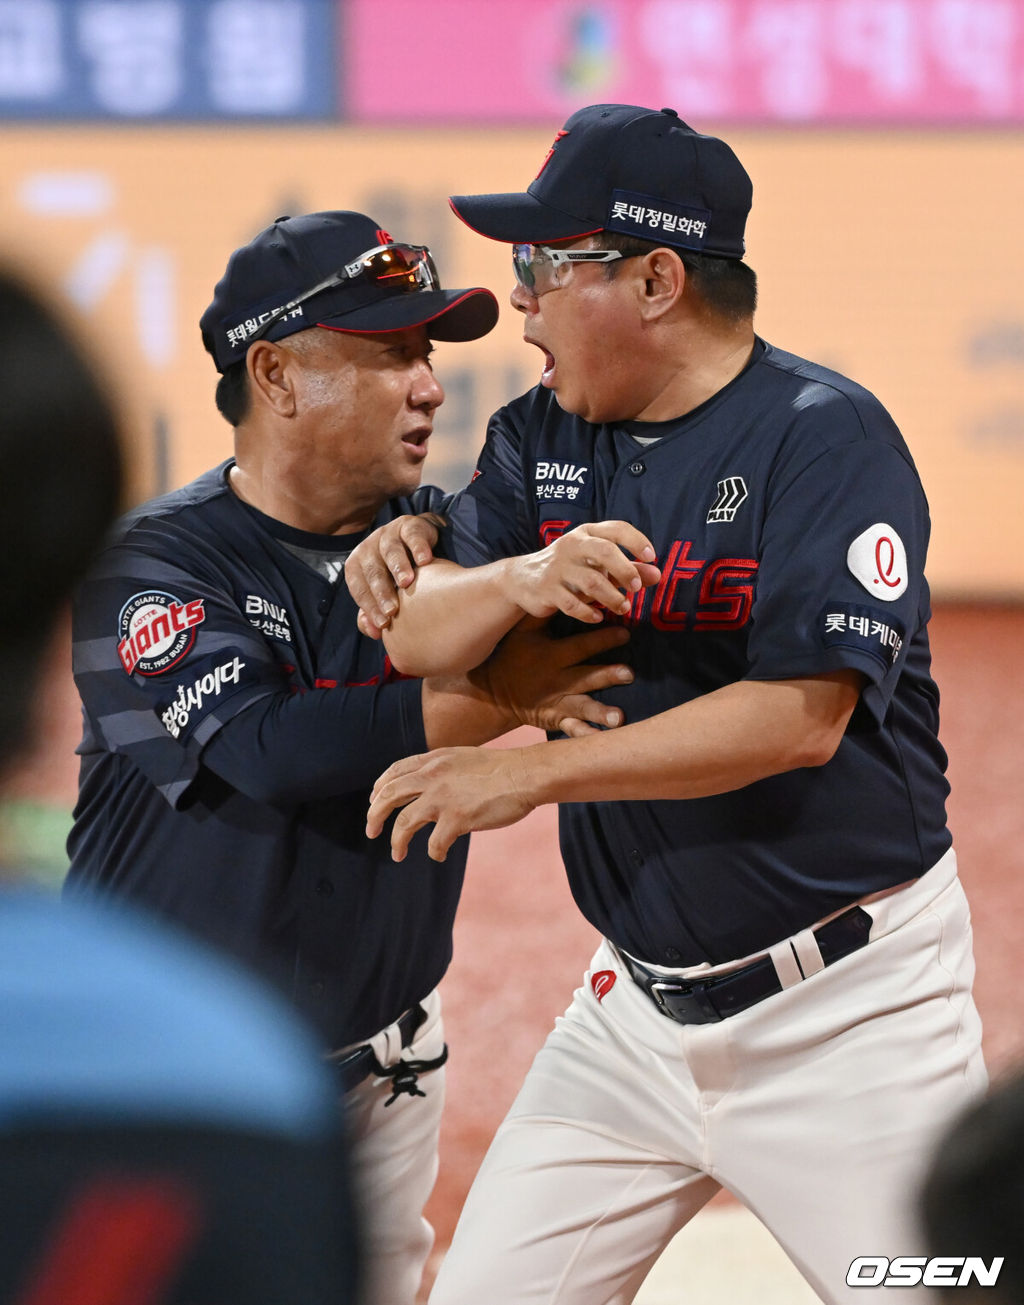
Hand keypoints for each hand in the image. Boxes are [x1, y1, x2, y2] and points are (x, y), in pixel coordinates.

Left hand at [345, 513, 443, 637]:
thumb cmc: (396, 577)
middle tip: (392, 611)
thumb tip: (374, 632)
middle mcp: (368, 548)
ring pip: (390, 551)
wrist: (418, 545)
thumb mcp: (382, 594)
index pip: (359, 589)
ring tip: (406, 583)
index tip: (384, 625)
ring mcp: (388, 534)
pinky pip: (413, 536)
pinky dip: (419, 547)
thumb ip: (373, 613)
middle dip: (381, 592)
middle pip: (373, 571)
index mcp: (357, 567)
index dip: (369, 607)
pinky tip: (426, 561)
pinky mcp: (409, 525)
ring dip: (398, 567)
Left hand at [367, 746, 536, 861]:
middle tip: (371, 831)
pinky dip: (434, 853)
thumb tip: (428, 789)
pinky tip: (439, 855)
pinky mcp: (456, 819)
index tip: (374, 801)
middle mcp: (432, 776)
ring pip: (403, 823)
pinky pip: (434, 844)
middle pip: (388, 796)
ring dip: (396, 841)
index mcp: (434, 760)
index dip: (379, 788)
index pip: (394, 772)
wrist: (525, 774)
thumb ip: (442, 769)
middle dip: (374, 816)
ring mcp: (442, 798)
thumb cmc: (502, 769)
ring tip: (397, 854)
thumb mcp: (463, 758)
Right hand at [473, 614, 632, 736]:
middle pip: (585, 677)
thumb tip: (565, 586)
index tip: (626, 634)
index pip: (580, 646)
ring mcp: (557, 703)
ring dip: (600, 712)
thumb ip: (545, 612)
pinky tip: (600, 740)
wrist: (493, 692)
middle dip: (607, 675)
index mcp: (551, 656)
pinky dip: (584, 735)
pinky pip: (571, 730)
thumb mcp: (522, 632)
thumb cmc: (513, 655)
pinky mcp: (556, 720)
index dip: (602, 639)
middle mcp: (556, 680)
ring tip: (618, 718)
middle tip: (629, 673)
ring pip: (582, 707)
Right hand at [505, 521, 660, 624]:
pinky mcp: (547, 589)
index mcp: (586, 534)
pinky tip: (598, 617)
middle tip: (636, 588)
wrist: (522, 578)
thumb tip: (657, 575)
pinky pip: (572, 604)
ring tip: (623, 608)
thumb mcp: (596, 564)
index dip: (636, 541)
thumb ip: (628, 568)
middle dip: (625, 570)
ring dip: (612, 598)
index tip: (650, 557)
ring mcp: (558, 567)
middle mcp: (571, 546)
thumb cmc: (568, 568)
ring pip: (591, 582)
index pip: (616, 528)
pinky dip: (588, 613)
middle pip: (604, 551)